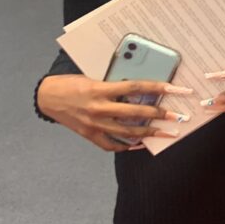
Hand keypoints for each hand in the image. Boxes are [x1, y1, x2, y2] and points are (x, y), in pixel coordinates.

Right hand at [37, 74, 189, 150]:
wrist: (46, 97)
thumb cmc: (71, 83)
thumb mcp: (93, 77)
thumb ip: (114, 82)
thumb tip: (140, 86)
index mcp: (100, 89)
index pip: (135, 87)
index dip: (157, 87)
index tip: (176, 89)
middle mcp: (98, 108)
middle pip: (135, 113)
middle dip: (160, 115)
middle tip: (178, 116)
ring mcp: (94, 124)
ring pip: (127, 132)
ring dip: (149, 133)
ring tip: (167, 133)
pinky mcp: (89, 135)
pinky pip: (112, 145)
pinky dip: (127, 146)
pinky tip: (140, 145)